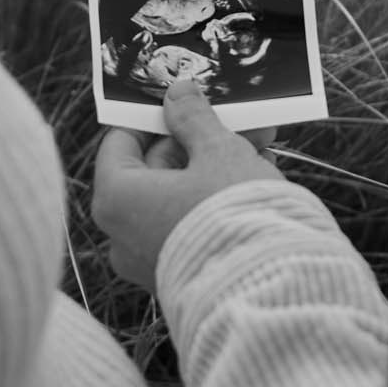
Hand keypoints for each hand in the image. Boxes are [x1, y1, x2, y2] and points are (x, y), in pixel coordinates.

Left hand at [92, 83, 285, 290]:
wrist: (270, 292)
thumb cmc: (233, 215)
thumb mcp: (217, 152)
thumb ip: (194, 119)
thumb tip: (178, 94)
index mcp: (117, 198)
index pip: (121, 142)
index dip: (155, 117)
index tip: (186, 102)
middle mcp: (124, 235)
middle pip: (156, 170)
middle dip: (200, 142)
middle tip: (239, 121)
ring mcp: (151, 262)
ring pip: (180, 197)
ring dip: (217, 168)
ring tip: (261, 149)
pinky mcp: (181, 278)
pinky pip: (193, 225)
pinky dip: (219, 201)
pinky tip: (259, 180)